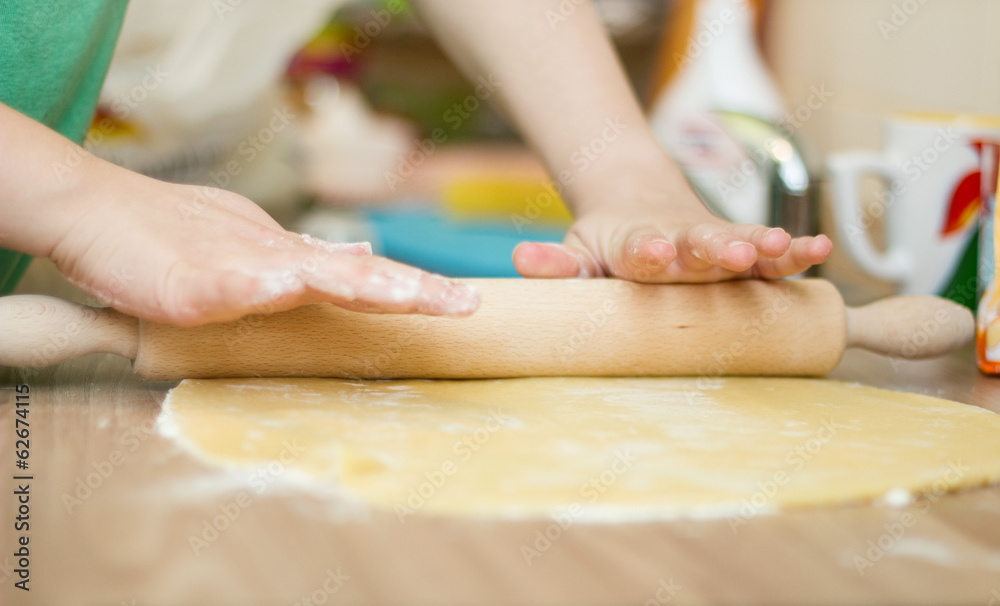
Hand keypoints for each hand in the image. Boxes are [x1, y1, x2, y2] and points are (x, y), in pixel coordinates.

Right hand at [48, 163, 478, 325]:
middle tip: (464, 302)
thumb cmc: (169, 235)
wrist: (94, 212)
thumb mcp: (250, 252)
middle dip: (413, 289)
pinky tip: (279, 288)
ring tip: (406, 296)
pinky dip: (254, 284)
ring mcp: (235, 267)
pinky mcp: (187, 281)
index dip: (416, 288)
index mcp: (291, 262)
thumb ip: (300, 263)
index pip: (366, 277)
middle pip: (355, 275)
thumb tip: (354, 260)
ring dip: (359, 283)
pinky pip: (225, 285)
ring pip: (307, 274)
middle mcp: (275, 260)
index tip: (467, 301)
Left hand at [513, 180, 831, 282]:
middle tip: (735, 254)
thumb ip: (557, 265)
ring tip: (787, 250)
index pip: (641, 250)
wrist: (635, 197)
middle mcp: (679, 241)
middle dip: (717, 249)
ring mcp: (712, 243)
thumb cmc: (607, 243)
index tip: (657, 252)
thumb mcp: (578, 253)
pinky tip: (820, 250)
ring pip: (742, 243)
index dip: (649, 252)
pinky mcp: (738, 248)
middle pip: (700, 244)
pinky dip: (793, 251)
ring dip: (763, 248)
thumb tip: (522, 262)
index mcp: (635, 246)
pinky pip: (769, 252)